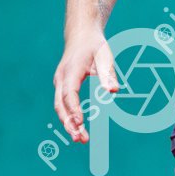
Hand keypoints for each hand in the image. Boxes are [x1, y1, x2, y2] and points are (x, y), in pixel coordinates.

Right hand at [53, 28, 118, 142]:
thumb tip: (113, 92)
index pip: (69, 94)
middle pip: (60, 104)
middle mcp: (61, 79)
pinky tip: (78, 128)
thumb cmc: (94, 46)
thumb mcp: (105, 56)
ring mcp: (60, 83)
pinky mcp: (62, 86)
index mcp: (70, 71)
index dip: (74, 109)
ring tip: (80, 139)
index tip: (80, 123)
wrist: (81, 36)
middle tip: (80, 139)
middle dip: (69, 123)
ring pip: (60, 107)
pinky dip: (69, 117)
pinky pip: (62, 104)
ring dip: (68, 123)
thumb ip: (108, 74)